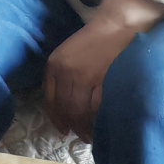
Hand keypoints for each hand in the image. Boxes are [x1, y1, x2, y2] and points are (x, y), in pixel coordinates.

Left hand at [42, 0, 163, 140]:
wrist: (114, 27)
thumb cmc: (92, 40)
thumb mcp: (67, 55)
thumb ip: (63, 76)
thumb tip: (63, 102)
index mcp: (53, 64)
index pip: (49, 98)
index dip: (54, 115)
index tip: (59, 127)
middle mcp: (63, 72)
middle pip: (63, 106)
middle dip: (67, 124)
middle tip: (73, 135)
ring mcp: (81, 76)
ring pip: (77, 109)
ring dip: (81, 125)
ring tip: (85, 136)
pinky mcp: (99, 80)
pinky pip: (94, 105)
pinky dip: (94, 117)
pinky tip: (97, 124)